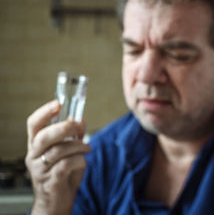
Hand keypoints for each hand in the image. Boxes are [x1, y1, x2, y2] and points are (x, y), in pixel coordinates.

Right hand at [25, 100, 90, 214]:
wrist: (56, 202)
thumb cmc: (62, 174)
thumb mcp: (68, 152)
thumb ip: (72, 136)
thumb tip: (80, 119)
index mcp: (36, 145)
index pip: (33, 124)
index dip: (44, 112)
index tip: (58, 103)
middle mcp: (34, 155)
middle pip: (44, 136)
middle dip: (64, 127)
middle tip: (79, 126)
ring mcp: (40, 169)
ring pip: (58, 150)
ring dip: (78, 145)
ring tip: (87, 148)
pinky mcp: (50, 181)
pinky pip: (66, 165)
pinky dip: (79, 160)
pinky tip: (83, 161)